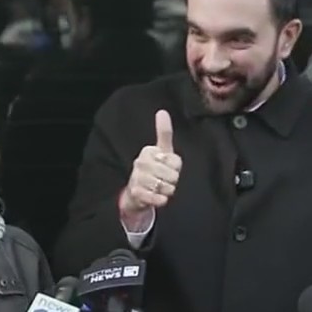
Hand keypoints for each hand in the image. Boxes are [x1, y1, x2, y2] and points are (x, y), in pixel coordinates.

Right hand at [119, 111, 182, 225]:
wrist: (135, 193)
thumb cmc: (153, 169)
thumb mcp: (161, 150)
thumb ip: (164, 133)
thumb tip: (162, 111)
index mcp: (148, 151)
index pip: (176, 161)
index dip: (176, 168)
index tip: (168, 168)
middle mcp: (141, 163)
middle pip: (172, 175)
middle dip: (172, 181)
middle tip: (164, 180)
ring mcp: (137, 178)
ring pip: (166, 187)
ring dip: (167, 191)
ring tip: (160, 188)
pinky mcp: (136, 193)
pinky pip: (158, 198)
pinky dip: (161, 200)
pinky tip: (157, 197)